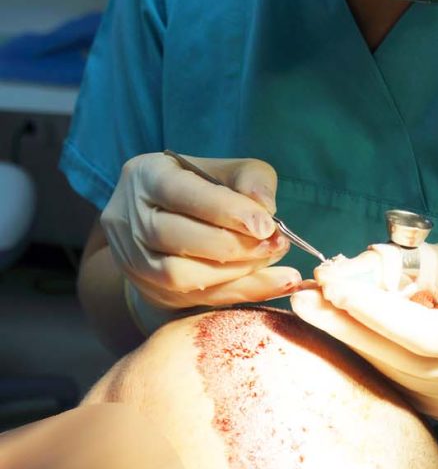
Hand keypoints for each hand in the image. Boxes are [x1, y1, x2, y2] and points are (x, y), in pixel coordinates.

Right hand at [101, 153, 301, 320]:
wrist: (163, 217)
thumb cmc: (202, 186)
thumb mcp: (226, 169)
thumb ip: (250, 179)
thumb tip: (266, 210)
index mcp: (146, 176)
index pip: (182, 193)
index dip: (226, 210)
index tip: (266, 224)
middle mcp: (130, 219)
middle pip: (178, 238)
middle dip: (234, 245)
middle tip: (276, 244)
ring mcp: (134, 260)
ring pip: (179, 276)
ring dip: (234, 273)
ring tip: (273, 262)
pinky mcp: (149, 291)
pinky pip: (193, 300)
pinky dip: (237, 293)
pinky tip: (272, 285)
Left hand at [291, 243, 437, 424]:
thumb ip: (408, 267)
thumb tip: (351, 271)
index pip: (414, 331)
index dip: (369, 308)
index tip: (330, 283)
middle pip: (390, 356)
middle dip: (341, 323)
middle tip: (302, 297)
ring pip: (387, 370)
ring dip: (349, 338)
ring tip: (316, 306)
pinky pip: (396, 381)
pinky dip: (372, 354)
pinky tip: (349, 329)